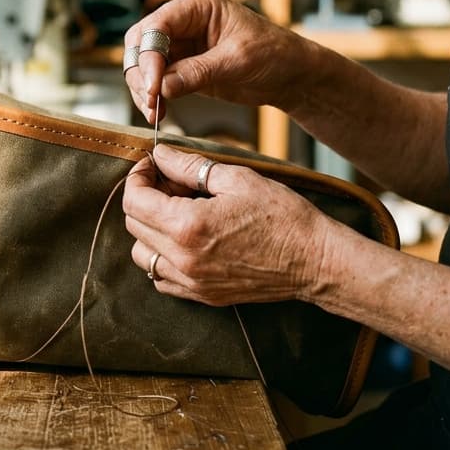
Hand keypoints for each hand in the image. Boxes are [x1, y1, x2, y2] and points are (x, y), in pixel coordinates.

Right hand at [123, 0, 308, 121]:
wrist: (292, 75)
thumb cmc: (274, 54)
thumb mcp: (238, 61)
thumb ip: (197, 72)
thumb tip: (161, 87)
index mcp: (197, 4)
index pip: (157, 26)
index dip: (149, 57)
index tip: (153, 87)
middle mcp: (182, 19)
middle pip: (141, 42)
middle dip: (141, 74)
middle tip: (150, 102)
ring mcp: (180, 43)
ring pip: (142, 63)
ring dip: (143, 89)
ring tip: (155, 112)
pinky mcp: (181, 66)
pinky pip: (155, 80)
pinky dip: (152, 96)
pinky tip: (159, 112)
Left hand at [123, 145, 334, 305]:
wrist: (315, 261)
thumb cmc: (283, 216)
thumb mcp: (236, 179)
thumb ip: (189, 166)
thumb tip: (161, 154)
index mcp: (188, 226)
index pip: (134, 200)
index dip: (138, 176)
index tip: (152, 165)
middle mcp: (183, 258)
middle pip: (134, 225)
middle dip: (144, 198)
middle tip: (171, 183)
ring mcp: (191, 282)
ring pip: (142, 254)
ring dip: (149, 229)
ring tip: (177, 212)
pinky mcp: (202, 295)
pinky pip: (161, 278)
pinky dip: (161, 257)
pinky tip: (183, 240)